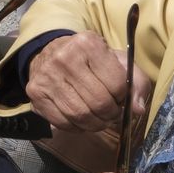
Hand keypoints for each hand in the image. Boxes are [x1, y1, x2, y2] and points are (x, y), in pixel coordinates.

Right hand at [26, 33, 149, 132]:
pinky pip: (63, 123)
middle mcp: (64, 58)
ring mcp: (47, 76)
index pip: (117, 83)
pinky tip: (82, 120)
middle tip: (112, 114)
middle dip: (111, 115)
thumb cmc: (90, 60)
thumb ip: (135, 83)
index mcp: (89, 44)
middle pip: (98, 102)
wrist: (51, 52)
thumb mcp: (117, 61)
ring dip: (96, 124)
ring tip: (100, 119)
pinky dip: (77, 128)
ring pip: (80, 116)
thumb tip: (137, 110)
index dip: (123, 98)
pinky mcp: (35, 93)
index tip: (121, 99)